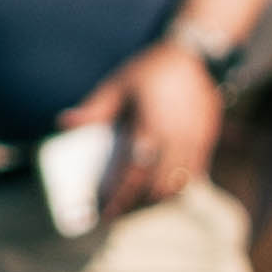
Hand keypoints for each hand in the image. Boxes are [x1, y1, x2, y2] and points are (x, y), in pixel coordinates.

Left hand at [62, 36, 228, 212]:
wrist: (193, 57)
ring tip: (136, 201)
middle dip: (137, 204)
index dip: (119, 198)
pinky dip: (176, 185)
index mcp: (150, 127)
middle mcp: (177, 138)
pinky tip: (159, 186)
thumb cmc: (148, 72)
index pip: (134, 174)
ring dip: (157, 197)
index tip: (104, 214)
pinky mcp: (209, 139)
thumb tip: (63, 123)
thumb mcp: (116, 87)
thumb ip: (93, 109)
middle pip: (158, 187)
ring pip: (179, 184)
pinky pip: (195, 173)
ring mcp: (197, 140)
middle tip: (117, 211)